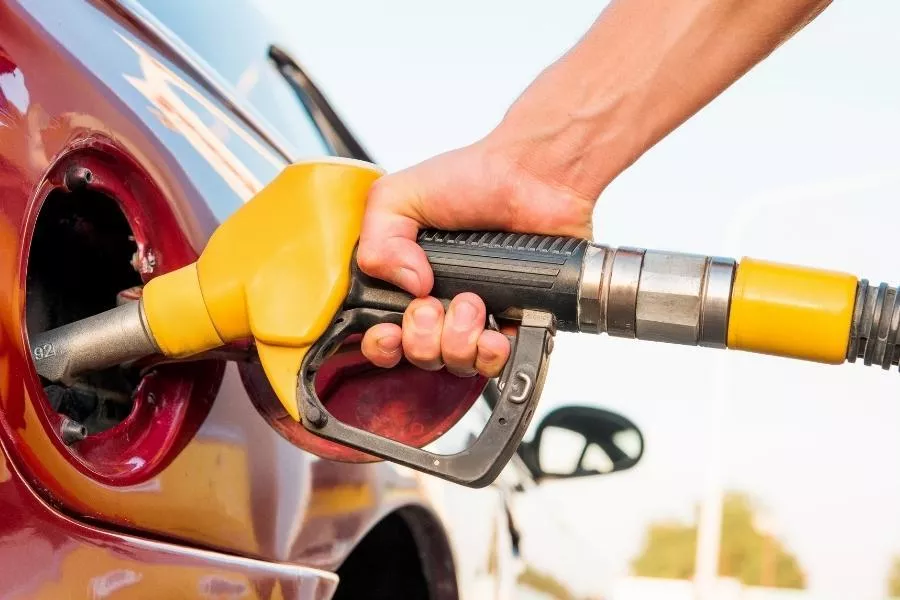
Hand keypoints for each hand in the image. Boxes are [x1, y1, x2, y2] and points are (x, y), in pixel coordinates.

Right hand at [357, 136, 595, 376]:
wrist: (534, 174)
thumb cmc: (473, 177)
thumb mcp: (397, 196)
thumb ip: (377, 241)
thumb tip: (407, 287)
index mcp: (407, 279)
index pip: (384, 335)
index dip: (383, 345)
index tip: (390, 331)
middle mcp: (441, 303)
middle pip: (420, 356)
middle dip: (422, 338)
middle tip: (433, 304)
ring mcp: (479, 316)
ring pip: (457, 364)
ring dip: (458, 341)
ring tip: (472, 302)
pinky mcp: (517, 320)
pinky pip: (499, 361)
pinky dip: (494, 353)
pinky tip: (495, 330)